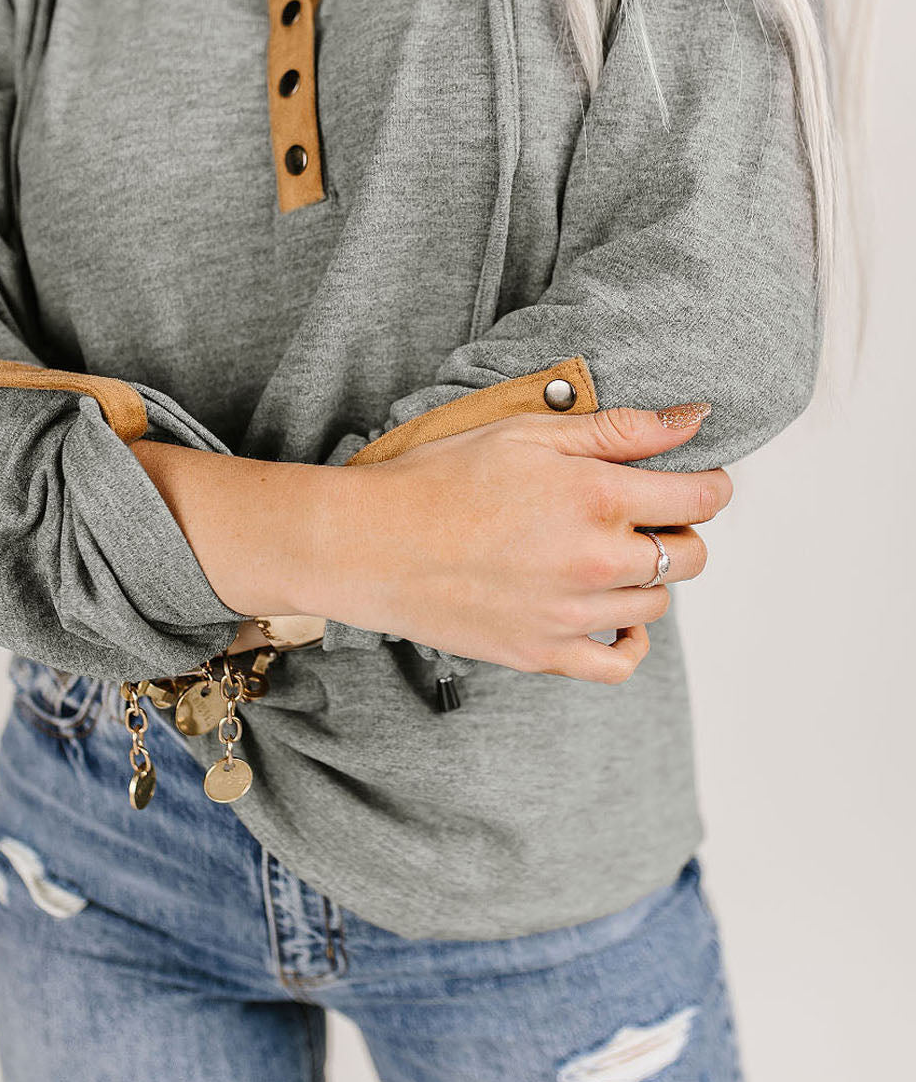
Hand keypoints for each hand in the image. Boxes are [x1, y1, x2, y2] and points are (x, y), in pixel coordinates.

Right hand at [315, 404, 731, 682]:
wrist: (372, 543)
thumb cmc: (442, 478)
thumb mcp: (528, 433)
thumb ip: (619, 429)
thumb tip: (695, 418)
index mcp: (597, 496)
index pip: (702, 498)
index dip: (710, 484)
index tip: (695, 480)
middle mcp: (596, 559)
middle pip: (689, 556)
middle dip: (679, 530)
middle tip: (641, 514)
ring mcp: (572, 614)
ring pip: (657, 604)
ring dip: (647, 577)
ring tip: (606, 554)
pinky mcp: (544, 653)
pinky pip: (620, 663)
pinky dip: (629, 641)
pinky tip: (612, 614)